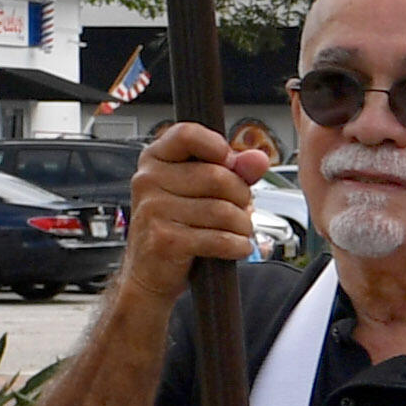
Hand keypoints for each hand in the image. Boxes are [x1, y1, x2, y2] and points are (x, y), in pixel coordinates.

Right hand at [121, 122, 264, 289]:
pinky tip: (236, 247)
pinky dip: (237, 245)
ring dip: (242, 225)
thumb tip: (258, 159)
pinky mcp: (164, 240)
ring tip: (237, 230)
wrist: (150, 271)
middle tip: (239, 208)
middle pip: (217, 176)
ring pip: (223, 210)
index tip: (229, 162)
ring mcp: (153, 210)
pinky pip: (219, 238)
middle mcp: (148, 180)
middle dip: (241, 196)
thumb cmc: (178, 224)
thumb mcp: (202, 191)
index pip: (187, 134)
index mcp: (155, 159)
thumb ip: (233, 170)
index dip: (218, 147)